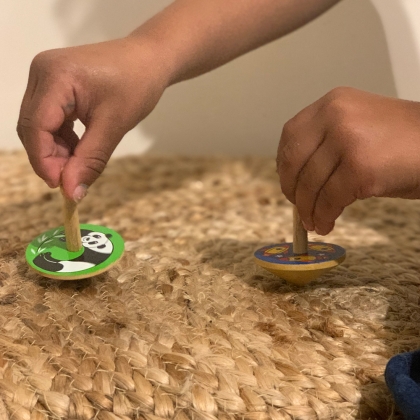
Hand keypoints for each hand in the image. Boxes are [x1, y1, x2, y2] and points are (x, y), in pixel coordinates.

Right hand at [17, 38, 170, 200]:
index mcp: (55, 76)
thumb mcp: (114, 125)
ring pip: (39, 126)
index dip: (44, 160)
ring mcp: (46, 77)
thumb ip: (90, 160)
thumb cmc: (137, 85)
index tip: (61, 186)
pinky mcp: (54, 85)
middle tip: (71, 181)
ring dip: (56, 151)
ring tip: (79, 166)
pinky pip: (50, 119)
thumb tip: (72, 193)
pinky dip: (61, 139)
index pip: (35, 126)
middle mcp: (42, 72)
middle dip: (50, 158)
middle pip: (33, 126)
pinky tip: (79, 151)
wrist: (149, 60)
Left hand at [277, 87, 419, 234]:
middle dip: (292, 190)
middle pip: (294, 161)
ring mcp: (348, 140)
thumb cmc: (405, 141)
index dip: (284, 165)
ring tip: (314, 222)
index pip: (291, 135)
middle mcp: (336, 116)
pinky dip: (324, 216)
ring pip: (310, 184)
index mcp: (333, 103)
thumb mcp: (358, 127)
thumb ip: (327, 142)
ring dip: (308, 210)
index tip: (289, 184)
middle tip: (299, 207)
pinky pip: (329, 199)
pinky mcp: (360, 168)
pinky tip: (327, 223)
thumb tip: (297, 179)